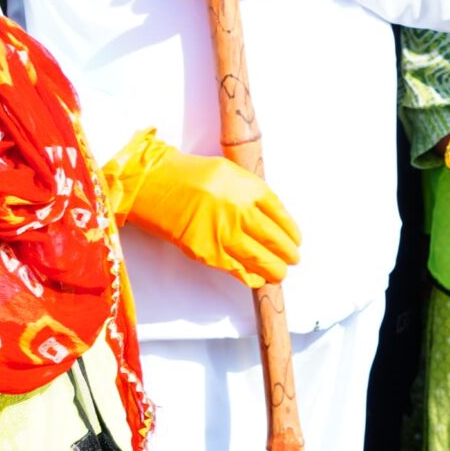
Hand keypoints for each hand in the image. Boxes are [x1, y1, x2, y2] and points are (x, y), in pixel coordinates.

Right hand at [101, 129, 300, 288]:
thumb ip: (250, 192)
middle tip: (293, 259)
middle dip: (287, 253)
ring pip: (259, 258)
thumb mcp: (228, 172)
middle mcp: (240, 211)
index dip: (291, 231)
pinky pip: (236, 269)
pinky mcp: (207, 252)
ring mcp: (224, 233)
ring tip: (280, 273)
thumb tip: (269, 218)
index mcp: (249, 188)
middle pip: (274, 239)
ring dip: (274, 269)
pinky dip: (250, 277)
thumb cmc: (188, 175)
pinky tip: (258, 279)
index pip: (281, 215)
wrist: (153, 185)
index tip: (296, 239)